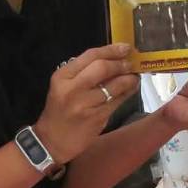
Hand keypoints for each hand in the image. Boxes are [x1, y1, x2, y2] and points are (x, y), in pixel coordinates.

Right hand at [33, 44, 139, 163]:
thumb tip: (112, 58)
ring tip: (134, 76)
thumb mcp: (63, 86)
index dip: (111, 50)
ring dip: (129, 78)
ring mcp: (85, 104)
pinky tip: (131, 88)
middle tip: (130, 63)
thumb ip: (83, 72)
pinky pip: (118, 100)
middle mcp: (72, 89)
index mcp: (62, 76)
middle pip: (103, 68)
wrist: (52, 140)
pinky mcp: (97, 117)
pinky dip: (128, 92)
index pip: (90, 56)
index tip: (125, 47)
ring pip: (114, 85)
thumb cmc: (59, 110)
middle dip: (121, 63)